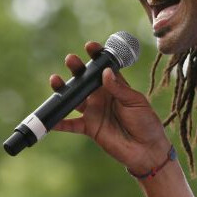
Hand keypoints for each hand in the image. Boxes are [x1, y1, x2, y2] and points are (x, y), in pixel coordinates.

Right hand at [49, 41, 171, 173]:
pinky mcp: (89, 127)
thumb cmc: (146, 123)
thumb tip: (105, 72)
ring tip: (55, 81)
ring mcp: (94, 111)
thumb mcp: (136, 102)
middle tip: (70, 60)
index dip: (96, 56)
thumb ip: (119, 89)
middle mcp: (102, 96)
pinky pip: (71, 124)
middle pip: (85, 80)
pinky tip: (50, 119)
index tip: (90, 46)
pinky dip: (59, 122)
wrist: (146, 150)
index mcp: (116, 86)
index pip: (103, 67)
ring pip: (74, 98)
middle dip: (76, 69)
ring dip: (64, 90)